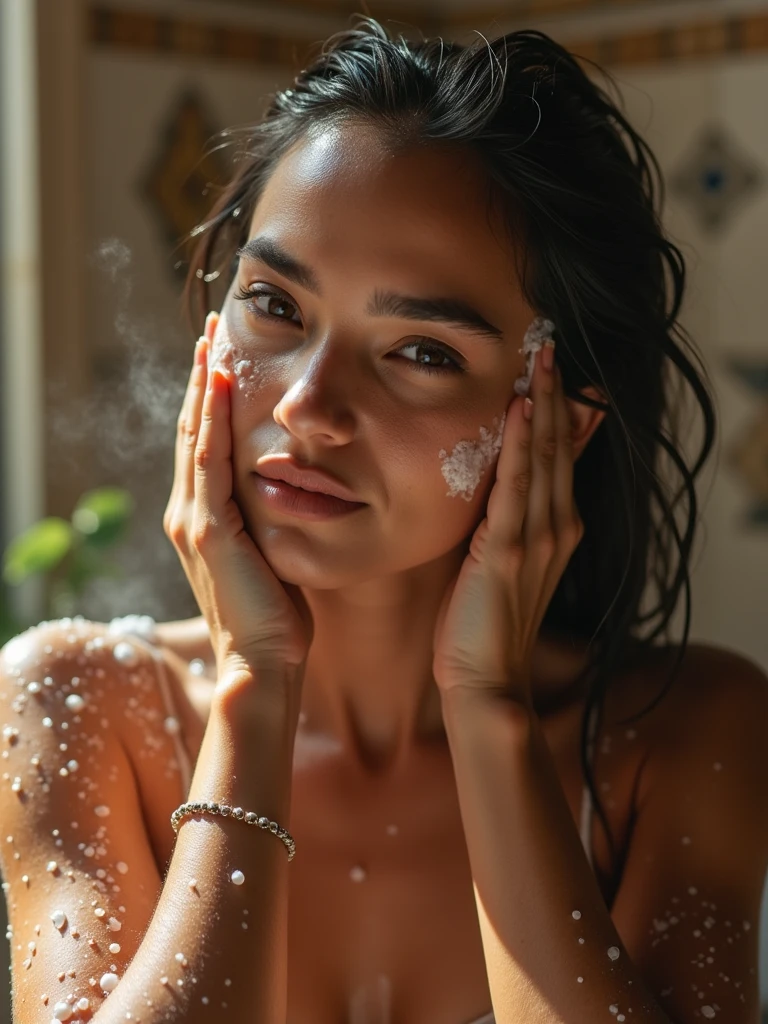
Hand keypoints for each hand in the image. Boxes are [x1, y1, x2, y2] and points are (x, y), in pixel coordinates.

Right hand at [163, 312, 313, 689]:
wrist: (264, 663)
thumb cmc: (277, 620)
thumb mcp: (273, 558)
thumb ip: (271, 523)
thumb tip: (296, 494)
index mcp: (204, 519)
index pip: (205, 446)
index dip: (211, 402)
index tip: (223, 359)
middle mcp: (188, 513)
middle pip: (191, 431)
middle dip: (202, 380)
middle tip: (211, 332)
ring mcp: (193, 520)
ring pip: (195, 435)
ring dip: (204, 385)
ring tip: (211, 340)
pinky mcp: (208, 529)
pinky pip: (209, 460)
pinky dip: (212, 418)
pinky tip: (222, 381)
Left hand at [431, 340, 582, 704]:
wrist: (485, 681)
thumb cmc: (482, 628)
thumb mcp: (498, 566)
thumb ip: (503, 524)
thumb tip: (496, 490)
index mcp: (556, 532)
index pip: (562, 460)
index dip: (561, 414)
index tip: (555, 373)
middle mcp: (556, 529)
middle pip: (560, 449)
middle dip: (557, 396)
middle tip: (552, 347)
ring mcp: (536, 539)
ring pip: (544, 458)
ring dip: (543, 406)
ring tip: (542, 360)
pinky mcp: (507, 550)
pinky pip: (516, 485)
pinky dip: (521, 443)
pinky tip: (521, 408)